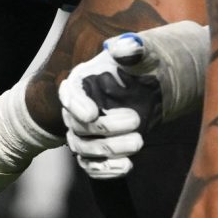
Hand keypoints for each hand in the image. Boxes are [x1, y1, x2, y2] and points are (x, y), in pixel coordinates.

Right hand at [59, 35, 159, 179]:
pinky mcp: (94, 154)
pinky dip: (108, 170)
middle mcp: (76, 111)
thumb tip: (126, 47)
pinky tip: (128, 166)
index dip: (76, 106)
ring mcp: (84, 135)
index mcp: (80, 83)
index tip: (92, 113)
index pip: (69, 95)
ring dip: (110, 150)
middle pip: (79, 127)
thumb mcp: (141, 56)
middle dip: (106, 128)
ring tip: (139, 142)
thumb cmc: (140, 69)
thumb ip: (133, 50)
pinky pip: (92, 168)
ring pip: (85, 150)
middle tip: (136, 120)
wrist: (148, 90)